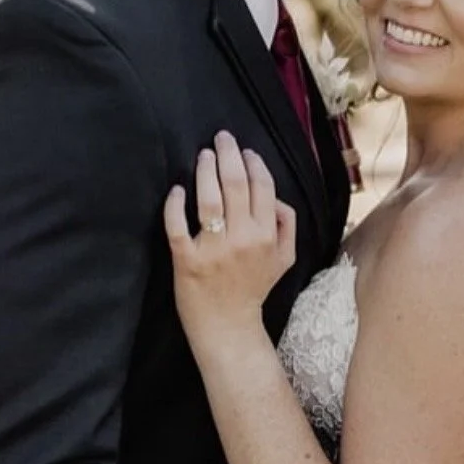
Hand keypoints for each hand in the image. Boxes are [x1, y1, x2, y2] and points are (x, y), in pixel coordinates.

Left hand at [163, 132, 295, 352]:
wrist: (229, 326)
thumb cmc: (254, 288)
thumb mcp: (285, 258)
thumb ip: (287, 225)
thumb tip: (274, 197)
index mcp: (267, 236)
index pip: (263, 188)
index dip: (254, 164)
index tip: (245, 151)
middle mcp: (243, 239)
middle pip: (236, 186)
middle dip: (229, 156)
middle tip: (222, 138)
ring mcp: (214, 250)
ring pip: (209, 201)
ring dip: (206, 172)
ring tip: (204, 155)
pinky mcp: (187, 260)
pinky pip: (178, 227)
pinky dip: (175, 205)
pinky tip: (177, 189)